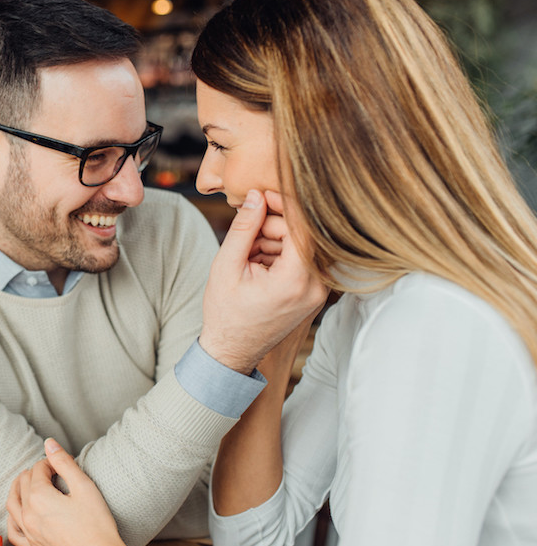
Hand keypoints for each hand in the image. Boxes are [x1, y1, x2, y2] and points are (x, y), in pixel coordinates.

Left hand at [6, 439, 130, 545]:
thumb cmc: (97, 526)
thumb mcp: (84, 487)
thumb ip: (64, 463)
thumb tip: (49, 443)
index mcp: (39, 498)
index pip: (37, 470)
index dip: (50, 463)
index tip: (61, 464)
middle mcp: (28, 515)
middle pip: (23, 484)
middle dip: (35, 472)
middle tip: (49, 470)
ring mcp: (28, 534)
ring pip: (12, 505)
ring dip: (18, 489)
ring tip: (27, 483)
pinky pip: (13, 532)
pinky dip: (12, 518)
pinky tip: (19, 514)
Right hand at [200, 190, 328, 373]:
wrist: (233, 351)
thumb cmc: (226, 313)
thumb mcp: (226, 266)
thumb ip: (244, 228)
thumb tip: (256, 196)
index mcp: (296, 281)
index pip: (302, 225)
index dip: (283, 203)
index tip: (263, 194)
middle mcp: (316, 287)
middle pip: (304, 234)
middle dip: (274, 226)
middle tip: (246, 235)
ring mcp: (319, 292)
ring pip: (303, 245)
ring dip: (276, 240)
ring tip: (249, 256)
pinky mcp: (316, 293)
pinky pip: (304, 260)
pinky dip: (282, 254)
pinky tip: (259, 264)